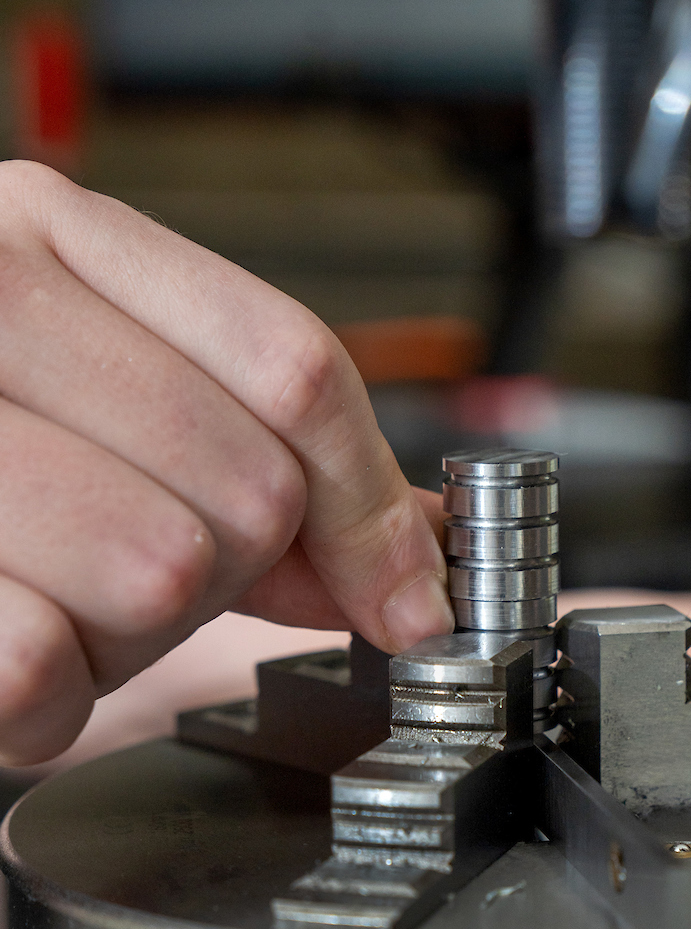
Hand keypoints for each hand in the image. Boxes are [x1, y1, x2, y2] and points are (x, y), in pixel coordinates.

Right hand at [0, 162, 452, 765]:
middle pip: (249, 489)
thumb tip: (412, 555)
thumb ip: (259, 458)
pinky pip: (39, 662)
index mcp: (49, 237)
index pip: (294, 371)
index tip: (407, 594)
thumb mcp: (109, 406)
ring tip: (55, 599)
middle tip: (136, 570)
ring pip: (162, 572)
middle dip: (222, 570)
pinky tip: (11, 648)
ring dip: (130, 631)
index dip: (372, 504)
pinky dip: (47, 691)